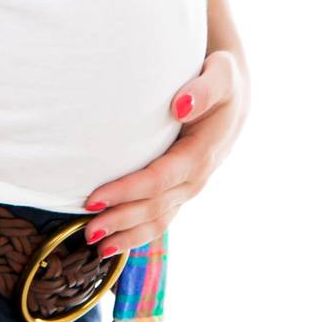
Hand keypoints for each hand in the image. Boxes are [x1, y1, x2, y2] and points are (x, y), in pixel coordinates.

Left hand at [81, 48, 249, 256]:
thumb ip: (204, 89)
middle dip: (121, 219)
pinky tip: (115, 244)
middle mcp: (197, 177)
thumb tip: (181, 106)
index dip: (127, 190)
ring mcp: (190, 187)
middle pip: (156, 205)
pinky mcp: (182, 189)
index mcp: (203, 152)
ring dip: (128, 234)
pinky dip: (138, 233)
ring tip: (96, 246)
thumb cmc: (221, 80)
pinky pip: (161, 217)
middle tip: (87, 230)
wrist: (234, 94)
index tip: (94, 196)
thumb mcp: (221, 74)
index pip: (160, 178)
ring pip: (159, 219)